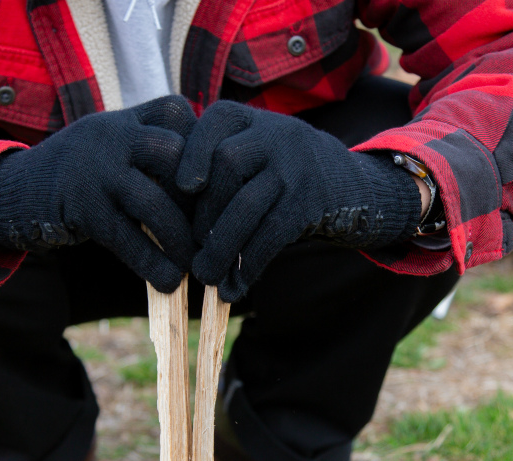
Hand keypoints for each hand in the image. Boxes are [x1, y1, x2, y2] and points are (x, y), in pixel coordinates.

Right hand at [0, 96, 196, 292]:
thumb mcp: (113, 144)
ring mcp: (97, 172)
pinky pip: (127, 239)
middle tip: (215, 229)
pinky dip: (152, 264)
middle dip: (200, 198)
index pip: (178, 114)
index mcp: (125, 118)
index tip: (213, 182)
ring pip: (155, 203)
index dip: (202, 147)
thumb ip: (153, 150)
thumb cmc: (81, 173)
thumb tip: (212, 187)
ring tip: (194, 265)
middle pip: (175, 155)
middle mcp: (113, 137)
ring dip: (180, 239)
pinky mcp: (84, 209)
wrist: (16, 190)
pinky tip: (168, 283)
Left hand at [177, 101, 422, 301]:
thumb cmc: (279, 174)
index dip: (193, 150)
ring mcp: (296, 168)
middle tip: (191, 244)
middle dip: (204, 209)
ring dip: (221, 246)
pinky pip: (272, 235)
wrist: (350, 185)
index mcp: (252, 119)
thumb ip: (214, 163)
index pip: (217, 121)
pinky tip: (234, 288)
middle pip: (227, 164)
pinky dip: (248, 265)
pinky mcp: (309, 203)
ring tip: (204, 275)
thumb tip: (163, 207)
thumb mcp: (253, 150)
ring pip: (247, 204)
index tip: (182, 186)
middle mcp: (276, 135)